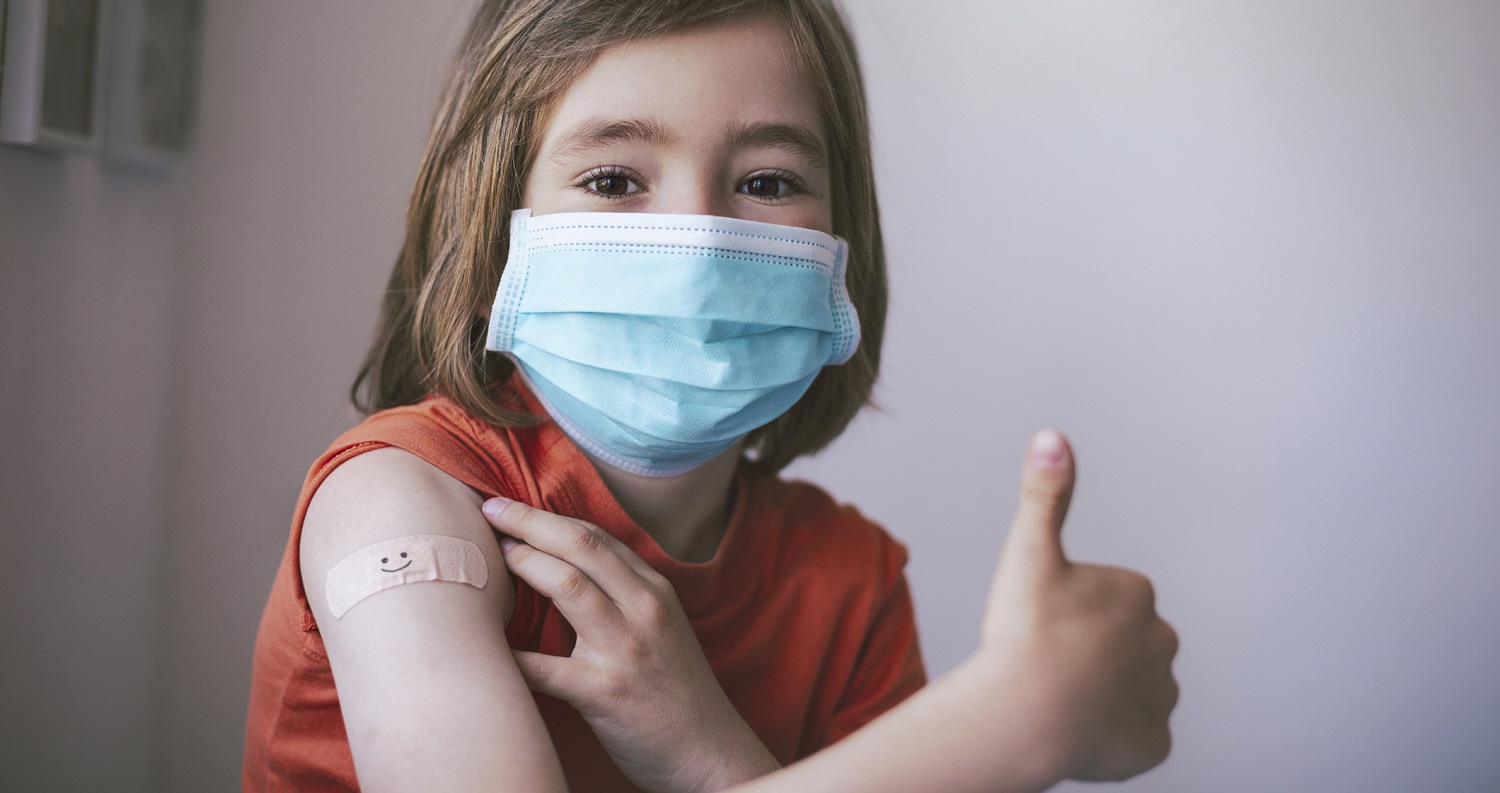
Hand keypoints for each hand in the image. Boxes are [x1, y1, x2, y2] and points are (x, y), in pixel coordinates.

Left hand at [480, 497, 779, 792]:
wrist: (708, 751)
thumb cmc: (675, 688)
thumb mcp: (661, 626)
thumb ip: (623, 594)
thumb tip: (561, 566)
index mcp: (654, 591)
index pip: (597, 536)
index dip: (549, 517)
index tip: (509, 506)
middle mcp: (644, 609)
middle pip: (580, 546)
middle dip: (528, 522)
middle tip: (489, 511)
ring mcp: (626, 649)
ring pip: (567, 586)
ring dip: (524, 565)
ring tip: (495, 559)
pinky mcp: (605, 692)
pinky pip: (545, 668)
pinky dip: (509, 655)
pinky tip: (484, 646)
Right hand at [974, 429, 1179, 781]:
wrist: (1020, 717)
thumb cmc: (1022, 634)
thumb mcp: (1028, 552)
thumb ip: (1044, 494)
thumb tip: (1053, 436)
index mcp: (1137, 593)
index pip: (1105, 600)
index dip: (1067, 612)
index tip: (1043, 623)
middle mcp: (1163, 641)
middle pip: (1120, 643)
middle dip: (1090, 652)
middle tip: (1047, 661)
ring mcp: (1160, 696)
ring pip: (1127, 689)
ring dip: (1100, 693)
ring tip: (1056, 697)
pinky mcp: (1154, 743)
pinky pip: (1132, 734)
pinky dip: (1109, 735)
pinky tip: (1075, 730)